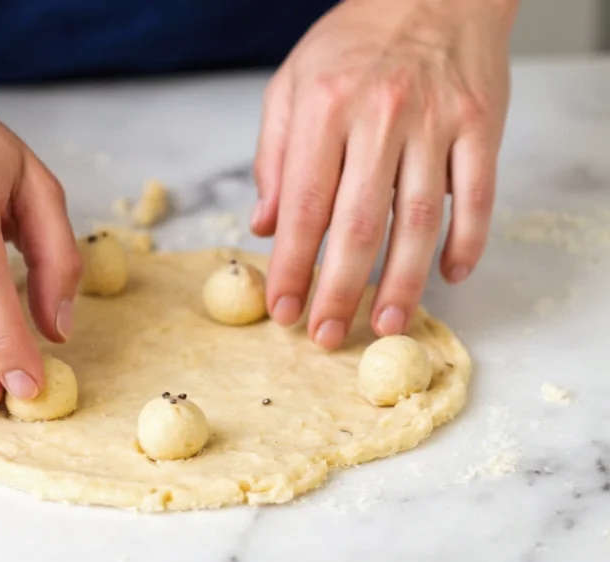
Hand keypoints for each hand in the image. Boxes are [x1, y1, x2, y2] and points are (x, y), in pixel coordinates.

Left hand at [252, 0, 515, 347]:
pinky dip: (466, 242)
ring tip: (384, 325)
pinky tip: (450, 276)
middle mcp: (380, 116)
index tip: (283, 309)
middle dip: (339, 290)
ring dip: (402, 282)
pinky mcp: (480, 125)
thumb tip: (265, 225)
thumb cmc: (353, 43)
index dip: (291, 265)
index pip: (303, 206)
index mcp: (323, 107)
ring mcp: (435, 122)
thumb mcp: (291, 85)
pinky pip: (476, 196)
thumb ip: (274, 156)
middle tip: (326, 335)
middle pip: (358, 225)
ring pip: (418, 221)